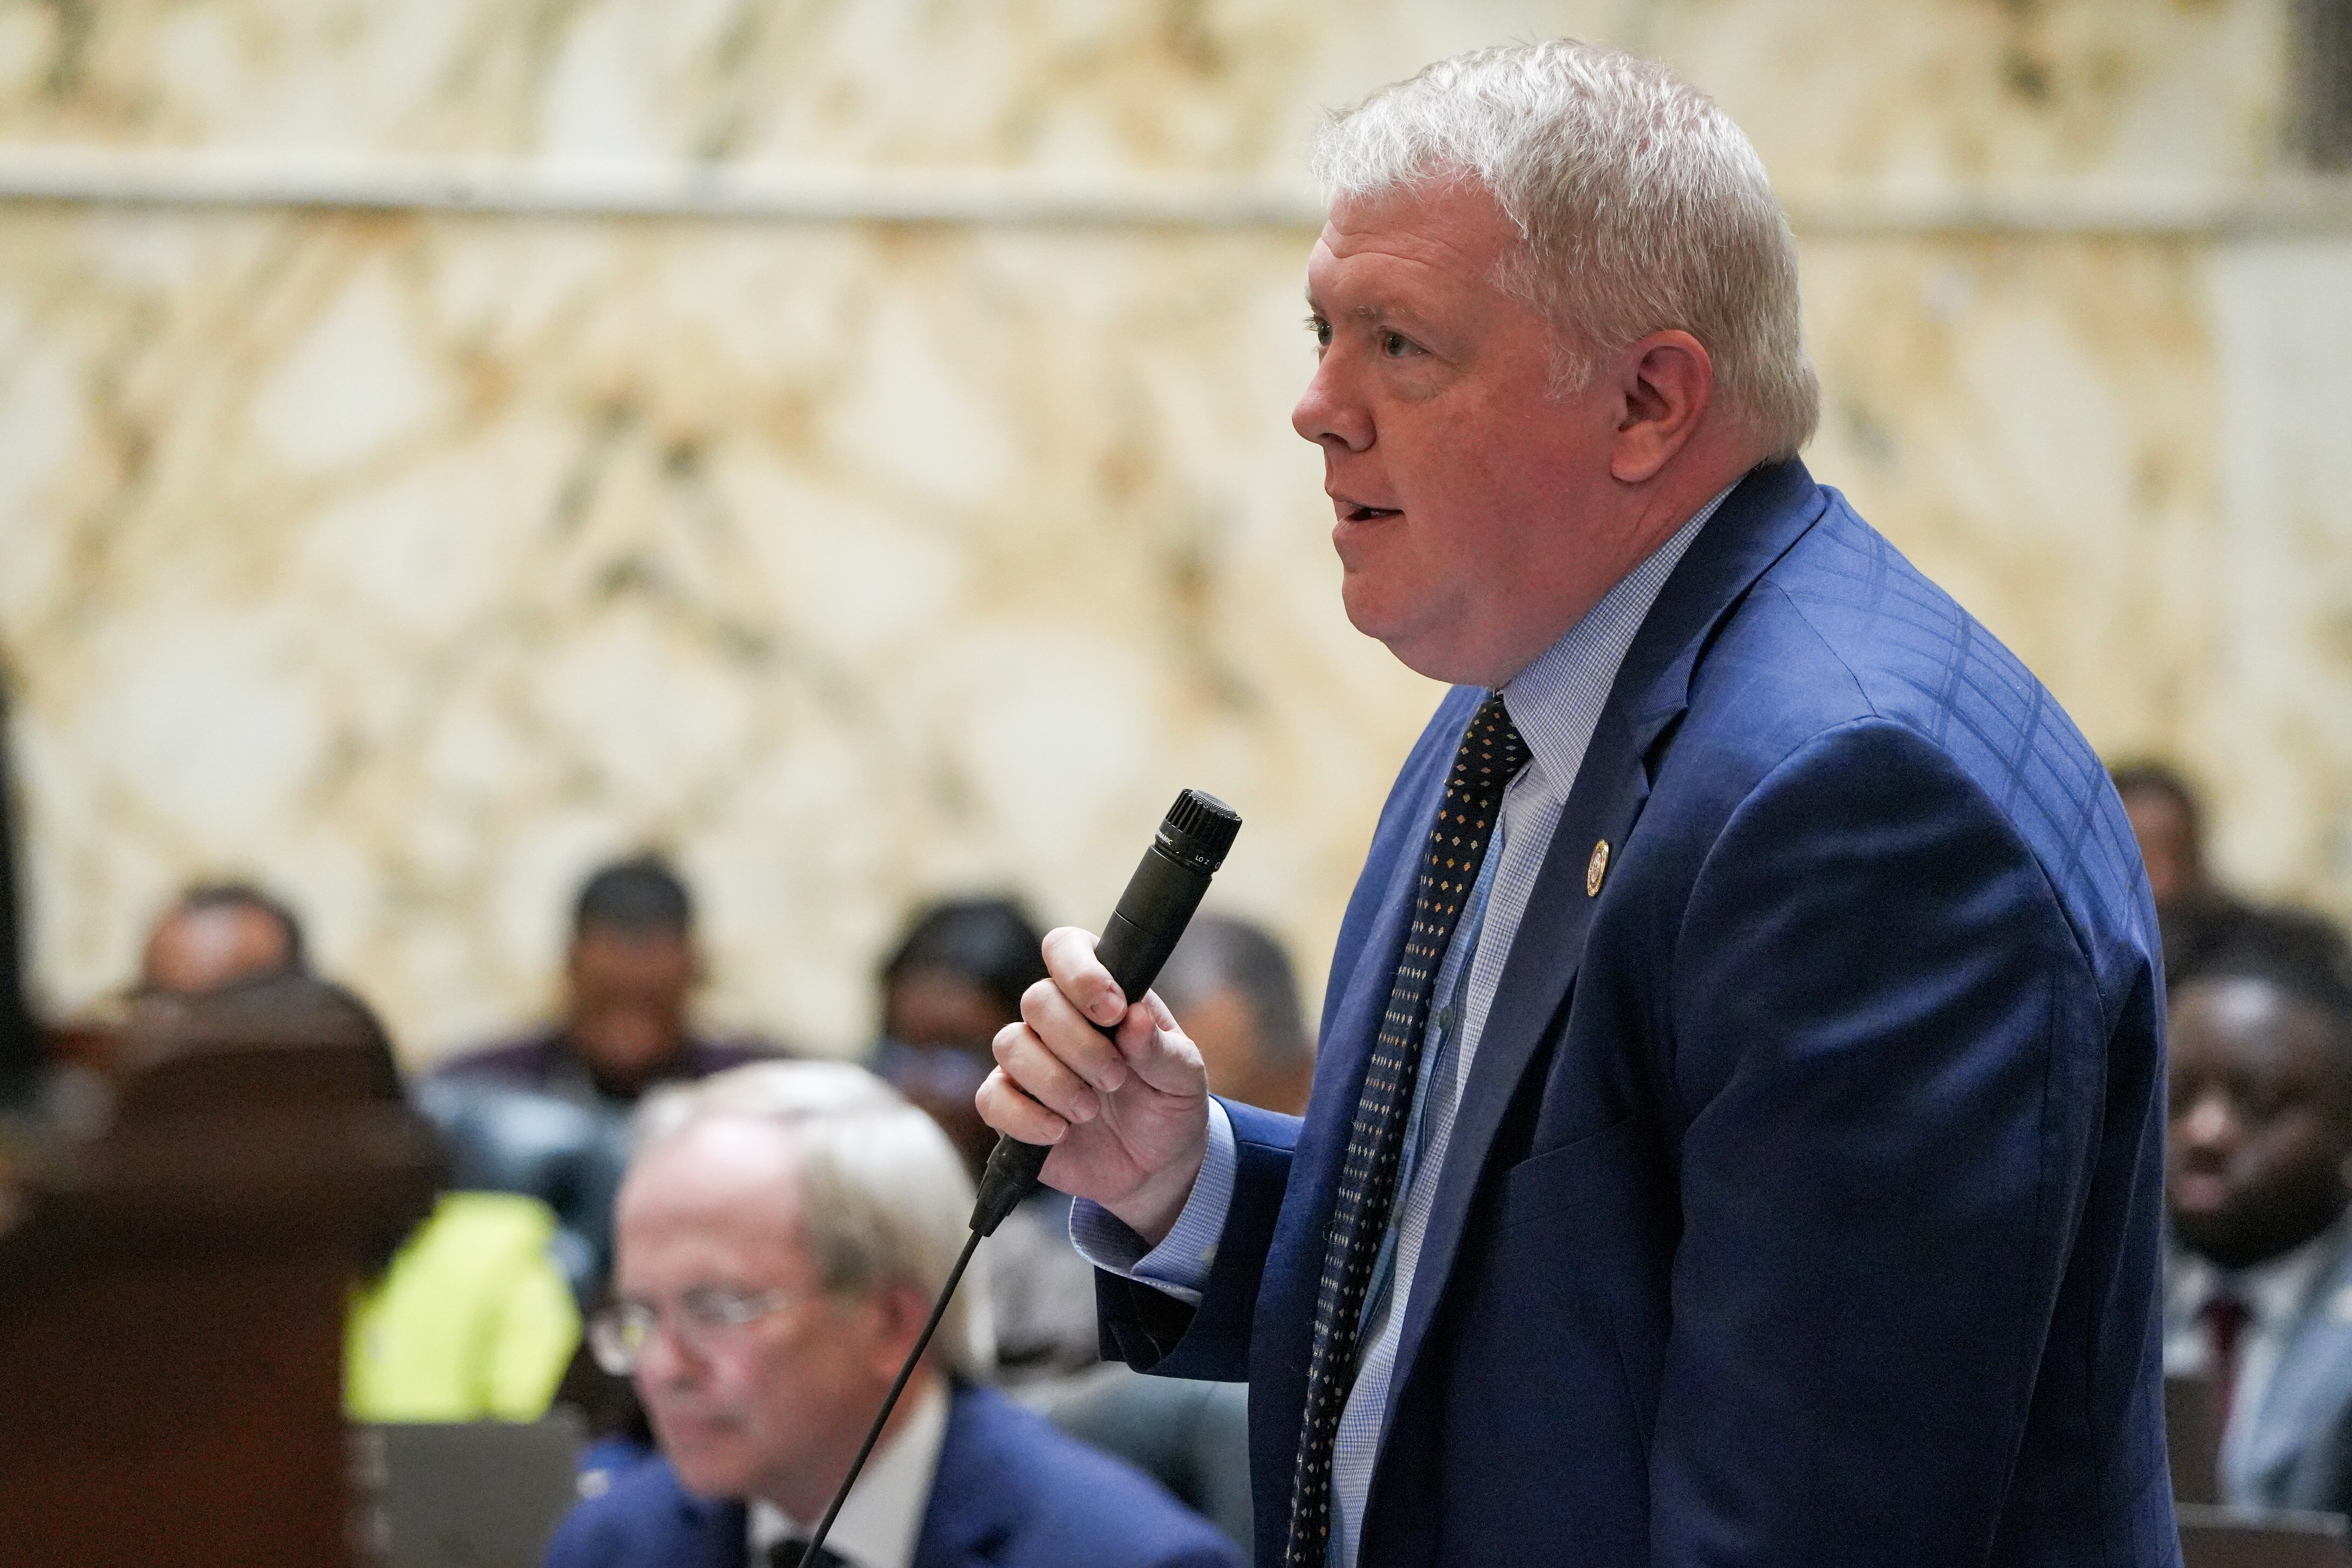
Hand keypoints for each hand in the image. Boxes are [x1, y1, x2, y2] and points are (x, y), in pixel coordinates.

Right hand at [975, 926, 1210, 1244]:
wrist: (1156, 1164)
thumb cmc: (1169, 1102)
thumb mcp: (1184, 1076)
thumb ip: (1162, 1048)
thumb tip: (1134, 1018)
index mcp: (1100, 993)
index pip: (1066, 948)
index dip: (1080, 972)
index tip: (1114, 1010)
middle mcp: (1057, 1019)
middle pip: (1036, 999)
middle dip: (1079, 1043)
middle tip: (1116, 1079)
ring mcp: (1029, 1061)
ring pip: (1010, 1045)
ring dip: (1054, 1081)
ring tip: (1090, 1111)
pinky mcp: (1011, 1107)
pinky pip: (991, 1099)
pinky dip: (1025, 1118)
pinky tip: (1060, 1132)